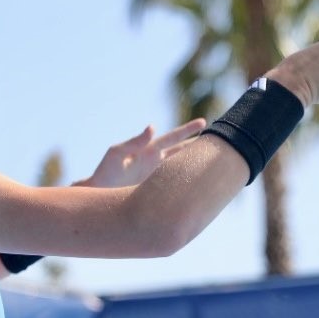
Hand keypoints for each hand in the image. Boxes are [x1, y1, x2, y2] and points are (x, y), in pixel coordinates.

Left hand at [80, 118, 207, 187]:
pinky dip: (188, 182)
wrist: (99, 194)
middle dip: (198, 144)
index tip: (204, 123)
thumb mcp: (117, 153)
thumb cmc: (105, 172)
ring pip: (182, 167)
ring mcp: (158, 176)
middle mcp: (156, 161)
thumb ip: (134, 141)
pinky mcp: (158, 190)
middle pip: (182, 150)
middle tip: (219, 139)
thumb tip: (152, 127)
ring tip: (214, 160)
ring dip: (195, 163)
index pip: (173, 138)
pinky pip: (177, 185)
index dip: (188, 130)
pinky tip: (200, 186)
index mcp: (149, 150)